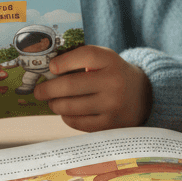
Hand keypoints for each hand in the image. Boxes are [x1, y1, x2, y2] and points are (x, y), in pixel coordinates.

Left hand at [33, 45, 150, 131]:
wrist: (143, 95)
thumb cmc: (112, 73)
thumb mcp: (103, 60)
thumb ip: (79, 59)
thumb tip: (46, 71)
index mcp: (110, 60)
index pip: (84, 56)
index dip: (63, 62)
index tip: (51, 67)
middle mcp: (113, 82)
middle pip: (70, 85)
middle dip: (47, 89)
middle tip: (38, 91)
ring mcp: (112, 105)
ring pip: (70, 106)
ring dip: (55, 105)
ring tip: (52, 102)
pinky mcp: (110, 124)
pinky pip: (78, 122)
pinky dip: (67, 117)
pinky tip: (66, 112)